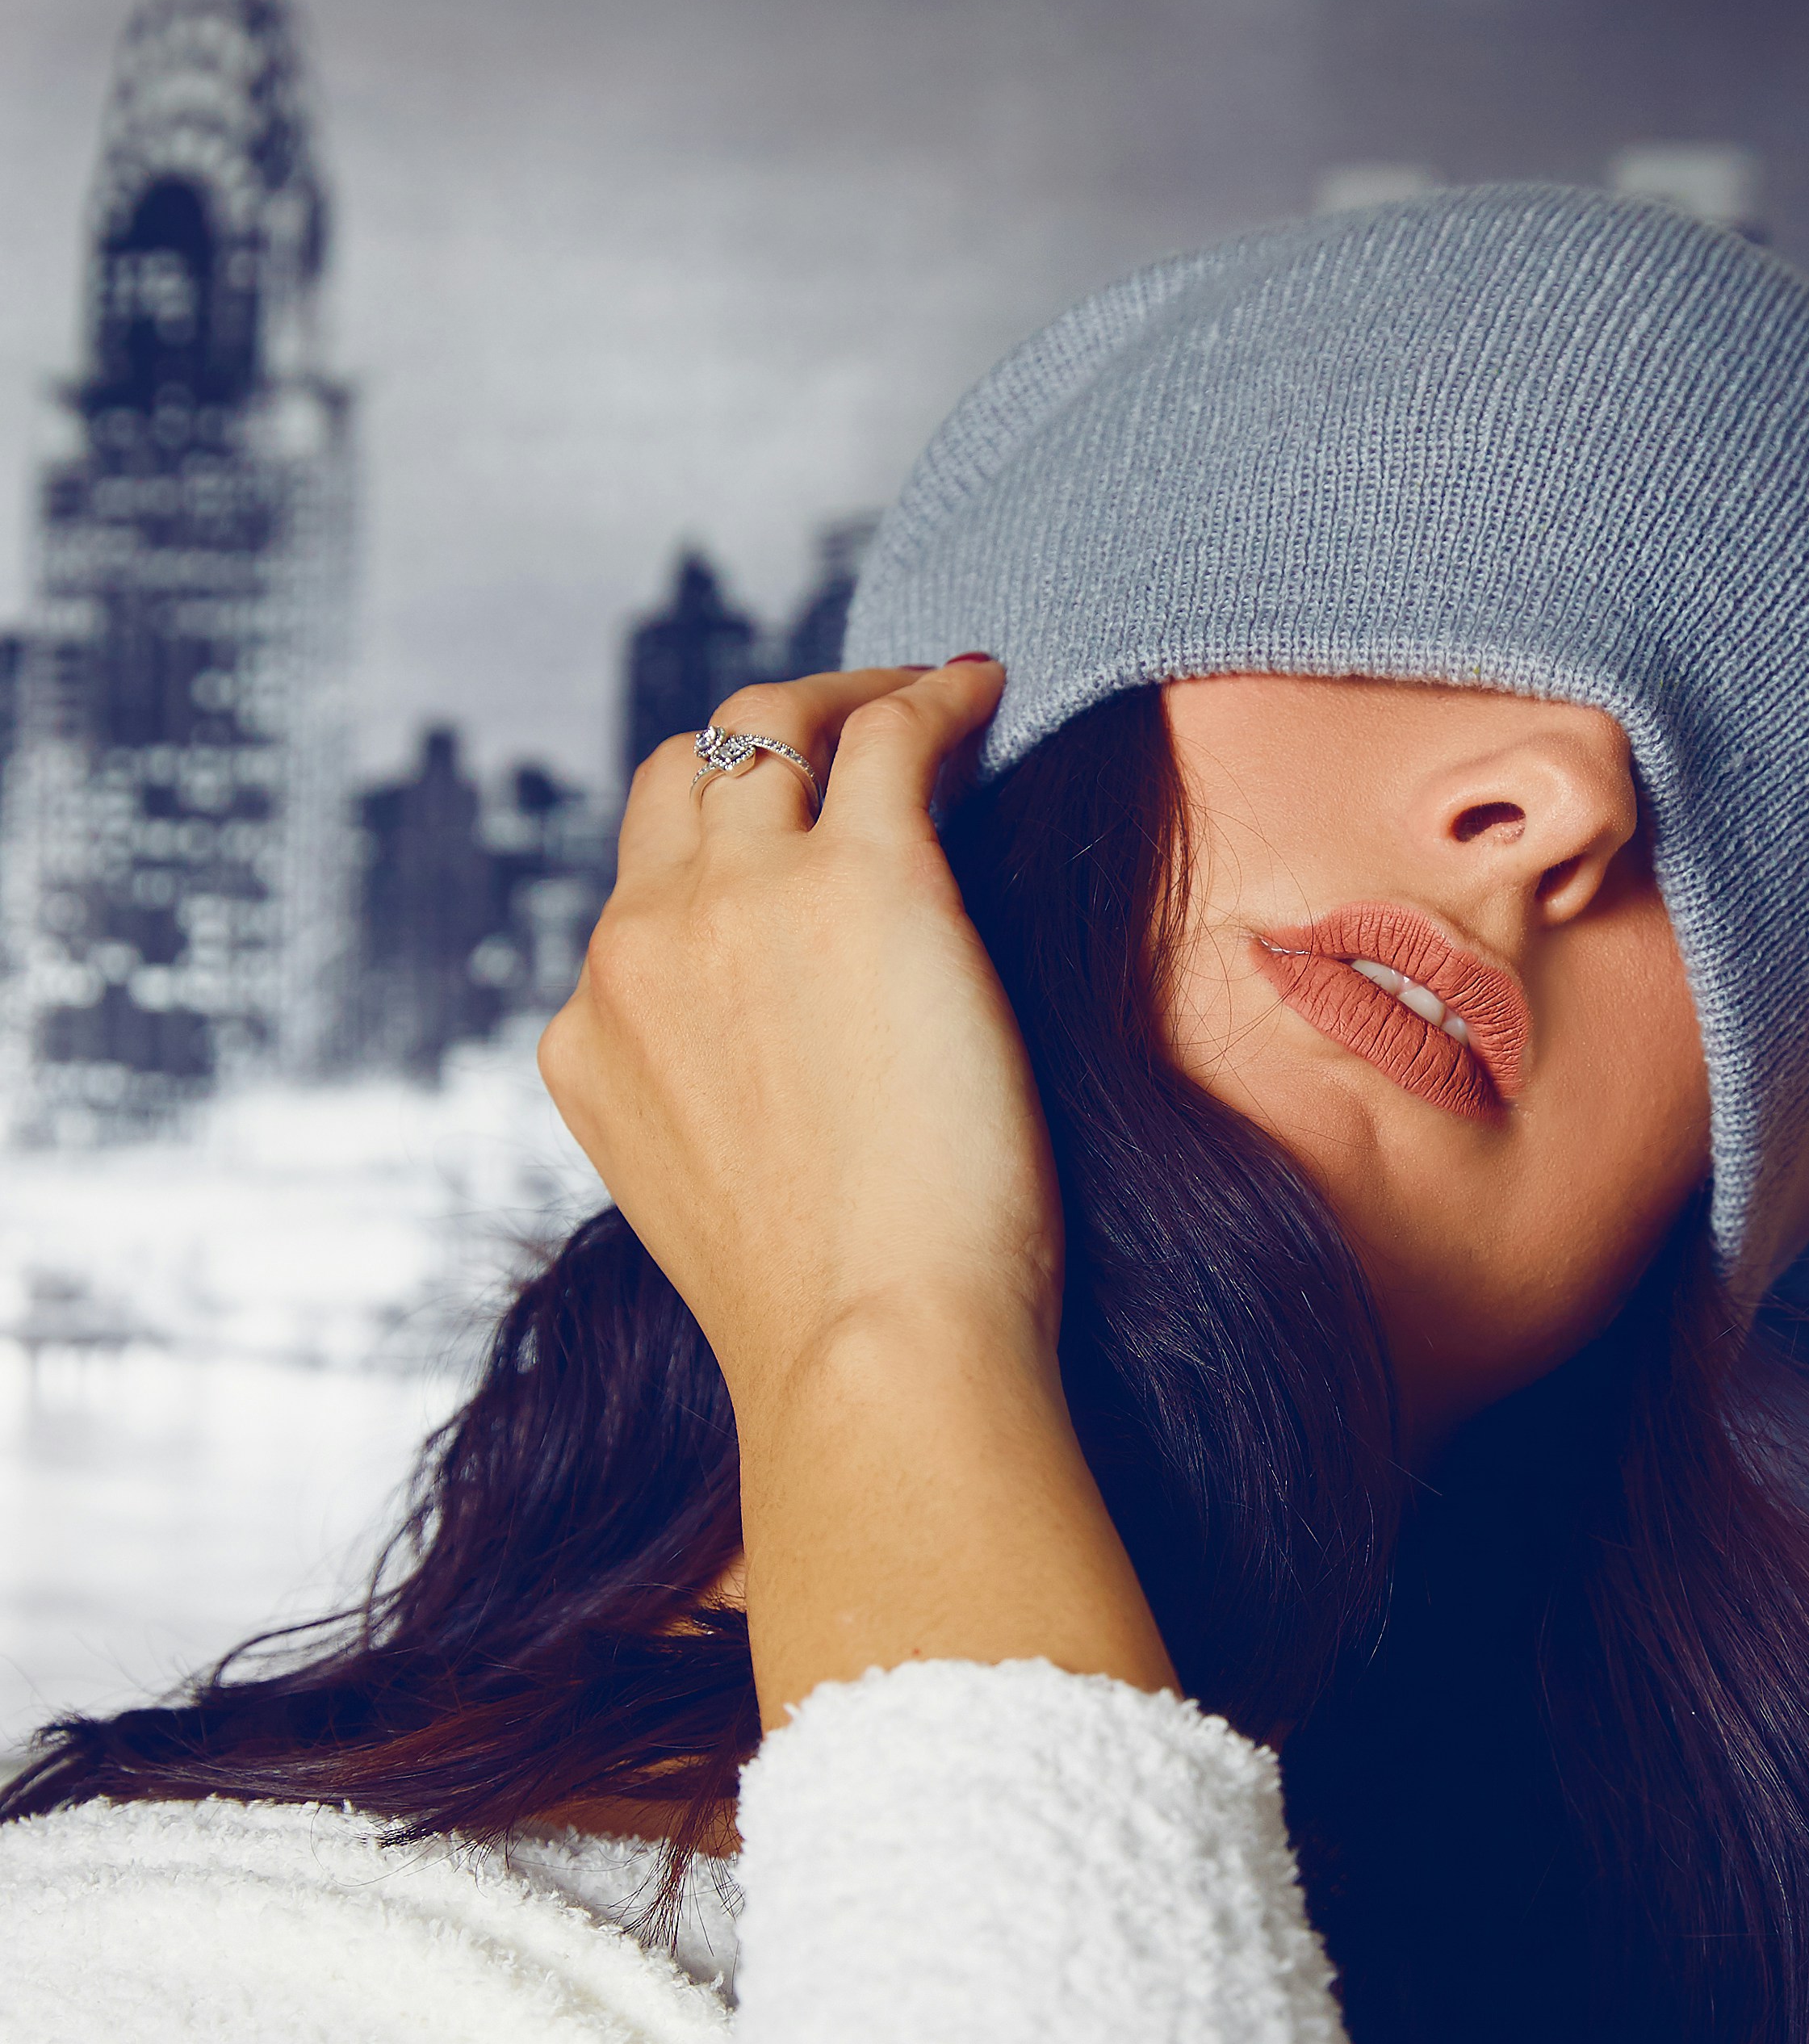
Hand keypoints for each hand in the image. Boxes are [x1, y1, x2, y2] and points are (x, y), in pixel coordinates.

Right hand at [541, 661, 1054, 1420]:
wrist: (870, 1354)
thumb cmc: (834, 1320)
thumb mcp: (711, 1201)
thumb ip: (712, 1105)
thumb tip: (798, 1062)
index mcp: (589, 1036)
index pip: (641, 893)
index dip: (722, 847)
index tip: (798, 833)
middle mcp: (638, 949)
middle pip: (683, 780)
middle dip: (764, 736)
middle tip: (857, 721)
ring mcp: (742, 902)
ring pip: (770, 727)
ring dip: (847, 694)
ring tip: (928, 692)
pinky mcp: (865, 880)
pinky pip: (890, 736)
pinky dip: (933, 694)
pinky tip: (984, 688)